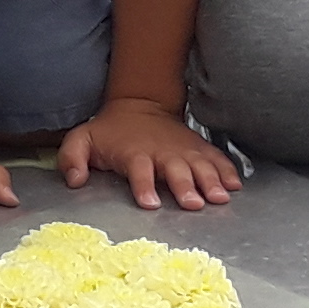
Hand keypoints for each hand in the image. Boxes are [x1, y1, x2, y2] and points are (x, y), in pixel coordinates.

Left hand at [60, 96, 243, 210]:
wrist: (140, 103)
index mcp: (134, 153)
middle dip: (185, 186)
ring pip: (200, 165)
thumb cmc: (110, 131)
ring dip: (211, 181)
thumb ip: (72, 158)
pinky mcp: (198, 148)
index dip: (143, 186)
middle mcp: (162, 152)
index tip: (149, 203)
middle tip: (193, 204)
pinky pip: (216, 159)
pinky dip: (227, 170)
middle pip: (175, 170)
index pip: (139, 170)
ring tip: (220, 197)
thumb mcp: (82, 139)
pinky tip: (236, 185)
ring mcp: (183, 150)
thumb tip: (74, 181)